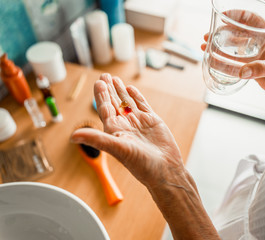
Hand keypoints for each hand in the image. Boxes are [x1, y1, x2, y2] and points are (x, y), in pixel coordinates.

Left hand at [71, 73, 183, 187]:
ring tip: (115, 79)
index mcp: (114, 131)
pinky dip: (136, 97)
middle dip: (108, 89)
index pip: (104, 108)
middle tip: (104, 76)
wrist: (165, 169)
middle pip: (114, 103)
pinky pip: (142, 105)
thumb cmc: (141, 164)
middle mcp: (125, 125)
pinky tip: (130, 89)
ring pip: (127, 102)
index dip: (101, 95)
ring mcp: (139, 122)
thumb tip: (72, 136)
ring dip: (120, 91)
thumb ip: (96, 139)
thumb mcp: (117, 149)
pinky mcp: (152, 121)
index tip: (98, 82)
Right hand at [201, 10, 264, 98]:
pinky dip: (223, 58)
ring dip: (219, 45)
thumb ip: (260, 69)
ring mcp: (255, 52)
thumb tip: (241, 72)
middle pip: (238, 31)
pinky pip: (234, 59)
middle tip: (208, 35)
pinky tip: (212, 58)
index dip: (237, 15)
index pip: (252, 19)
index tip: (222, 16)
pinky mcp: (250, 64)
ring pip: (233, 45)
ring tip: (205, 45)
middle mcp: (261, 41)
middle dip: (222, 32)